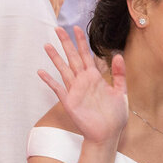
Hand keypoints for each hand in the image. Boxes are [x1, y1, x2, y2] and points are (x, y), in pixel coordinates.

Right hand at [39, 26, 127, 143]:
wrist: (107, 134)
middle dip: (66, 43)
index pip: (87, 55)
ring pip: (63, 69)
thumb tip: (117, 55)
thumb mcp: (121, 92)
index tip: (76, 28)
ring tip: (47, 45)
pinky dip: (49, 80)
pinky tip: (41, 72)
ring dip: (55, 58)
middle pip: (73, 58)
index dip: (81, 42)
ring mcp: (75, 91)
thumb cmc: (115, 116)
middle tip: (58, 29)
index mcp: (95, 77)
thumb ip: (119, 74)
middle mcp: (83, 81)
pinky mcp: (69, 102)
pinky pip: (57, 88)